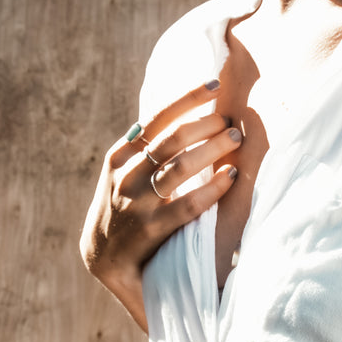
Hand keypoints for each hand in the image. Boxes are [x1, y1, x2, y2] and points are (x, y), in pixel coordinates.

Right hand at [79, 79, 240, 330]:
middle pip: (173, 139)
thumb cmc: (125, 206)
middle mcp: (126, 175)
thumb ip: (146, 149)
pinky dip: (213, 188)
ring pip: (181, 167)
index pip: (157, 118)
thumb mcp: (124, 173)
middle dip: (207, 125)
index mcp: (120, 156)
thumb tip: (185, 113)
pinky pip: (188, 204)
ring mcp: (137, 203)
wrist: (104, 257)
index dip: (188, 98)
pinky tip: (230, 177)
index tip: (215, 84)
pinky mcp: (151, 230)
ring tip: (236, 140)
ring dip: (212, 149)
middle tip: (231, 123)